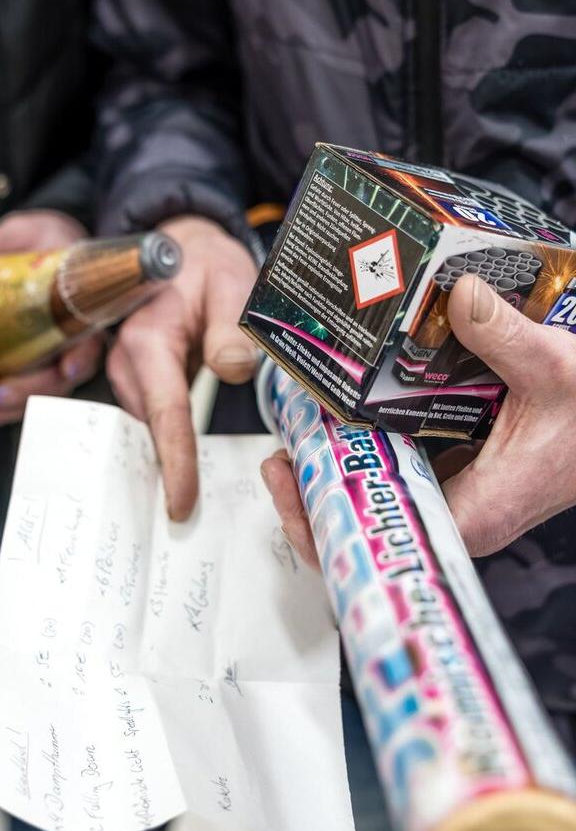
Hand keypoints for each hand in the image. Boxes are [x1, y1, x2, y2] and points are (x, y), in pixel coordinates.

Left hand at [0, 210, 101, 427]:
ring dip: (8, 409)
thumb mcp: (26, 233)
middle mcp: (73, 341)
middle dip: (30, 392)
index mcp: (82, 308)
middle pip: (61, 379)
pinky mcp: (32, 368)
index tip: (68, 369)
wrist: (52, 250)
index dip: (81, 357)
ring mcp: (53, 358)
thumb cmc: (48, 242)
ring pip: (39, 394)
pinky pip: (21, 395)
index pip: (91, 339)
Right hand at [106, 215, 258, 520]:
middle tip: (191, 525)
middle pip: (150, 429)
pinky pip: (152, 419)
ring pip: (149, 428)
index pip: (165, 412)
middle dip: (168, 474)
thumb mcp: (230, 282)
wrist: (180, 248)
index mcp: (149, 340)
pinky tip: (186, 469)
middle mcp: (128, 362)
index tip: (181, 505)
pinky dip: (168, 442)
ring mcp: (128, 374)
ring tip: (191, 504)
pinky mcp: (137, 381)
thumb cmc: (206, 265)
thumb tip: (235, 370)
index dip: (174, 462)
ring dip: (167, 460)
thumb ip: (232, 326)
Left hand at [262, 272, 575, 563]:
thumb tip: (460, 295)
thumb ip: (507, 336)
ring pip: (381, 489)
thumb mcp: (555, 368)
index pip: (385, 535)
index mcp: (475, 511)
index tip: (290, 484)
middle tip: (282, 450)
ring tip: (300, 430)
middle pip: (370, 516)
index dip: (327, 522)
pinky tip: (345, 412)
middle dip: (318, 489)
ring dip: (339, 463)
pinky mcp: (457, 463)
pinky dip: (369, 440)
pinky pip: (400, 462)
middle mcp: (459, 509)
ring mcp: (455, 487)